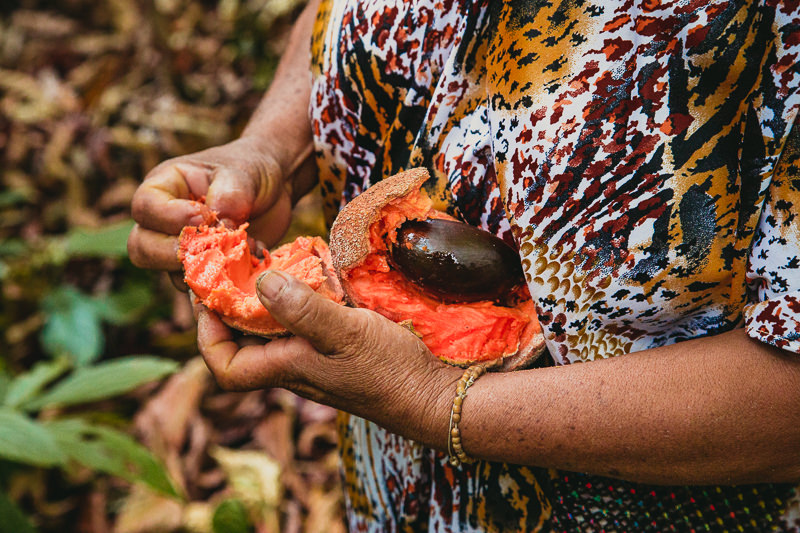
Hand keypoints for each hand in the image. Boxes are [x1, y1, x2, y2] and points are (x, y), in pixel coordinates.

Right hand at [127, 137, 292, 275]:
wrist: (275, 189)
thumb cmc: (251, 170)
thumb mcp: (242, 174)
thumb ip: (229, 196)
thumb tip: (218, 227)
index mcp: (164, 187)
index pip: (145, 207)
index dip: (170, 218)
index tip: (204, 218)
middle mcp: (163, 221)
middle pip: (142, 247)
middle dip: (173, 254)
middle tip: (209, 251)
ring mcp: (181, 248)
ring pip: (168, 273)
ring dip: (202, 272)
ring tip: (237, 257)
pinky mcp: (204, 268)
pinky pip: (199, 287)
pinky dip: (220, 285)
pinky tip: (247, 271)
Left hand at [196, 271, 460, 447]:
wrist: (432, 393)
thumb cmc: (388, 370)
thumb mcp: (345, 334)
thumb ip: (302, 309)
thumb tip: (259, 280)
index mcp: (287, 368)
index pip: (226, 367)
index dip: (207, 334)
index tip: (208, 296)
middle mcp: (295, 365)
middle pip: (245, 340)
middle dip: (233, 304)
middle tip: (234, 264)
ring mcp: (317, 356)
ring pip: (275, 327)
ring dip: (266, 296)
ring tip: (266, 260)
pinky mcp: (339, 345)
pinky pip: (306, 320)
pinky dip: (300, 296)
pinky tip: (312, 272)